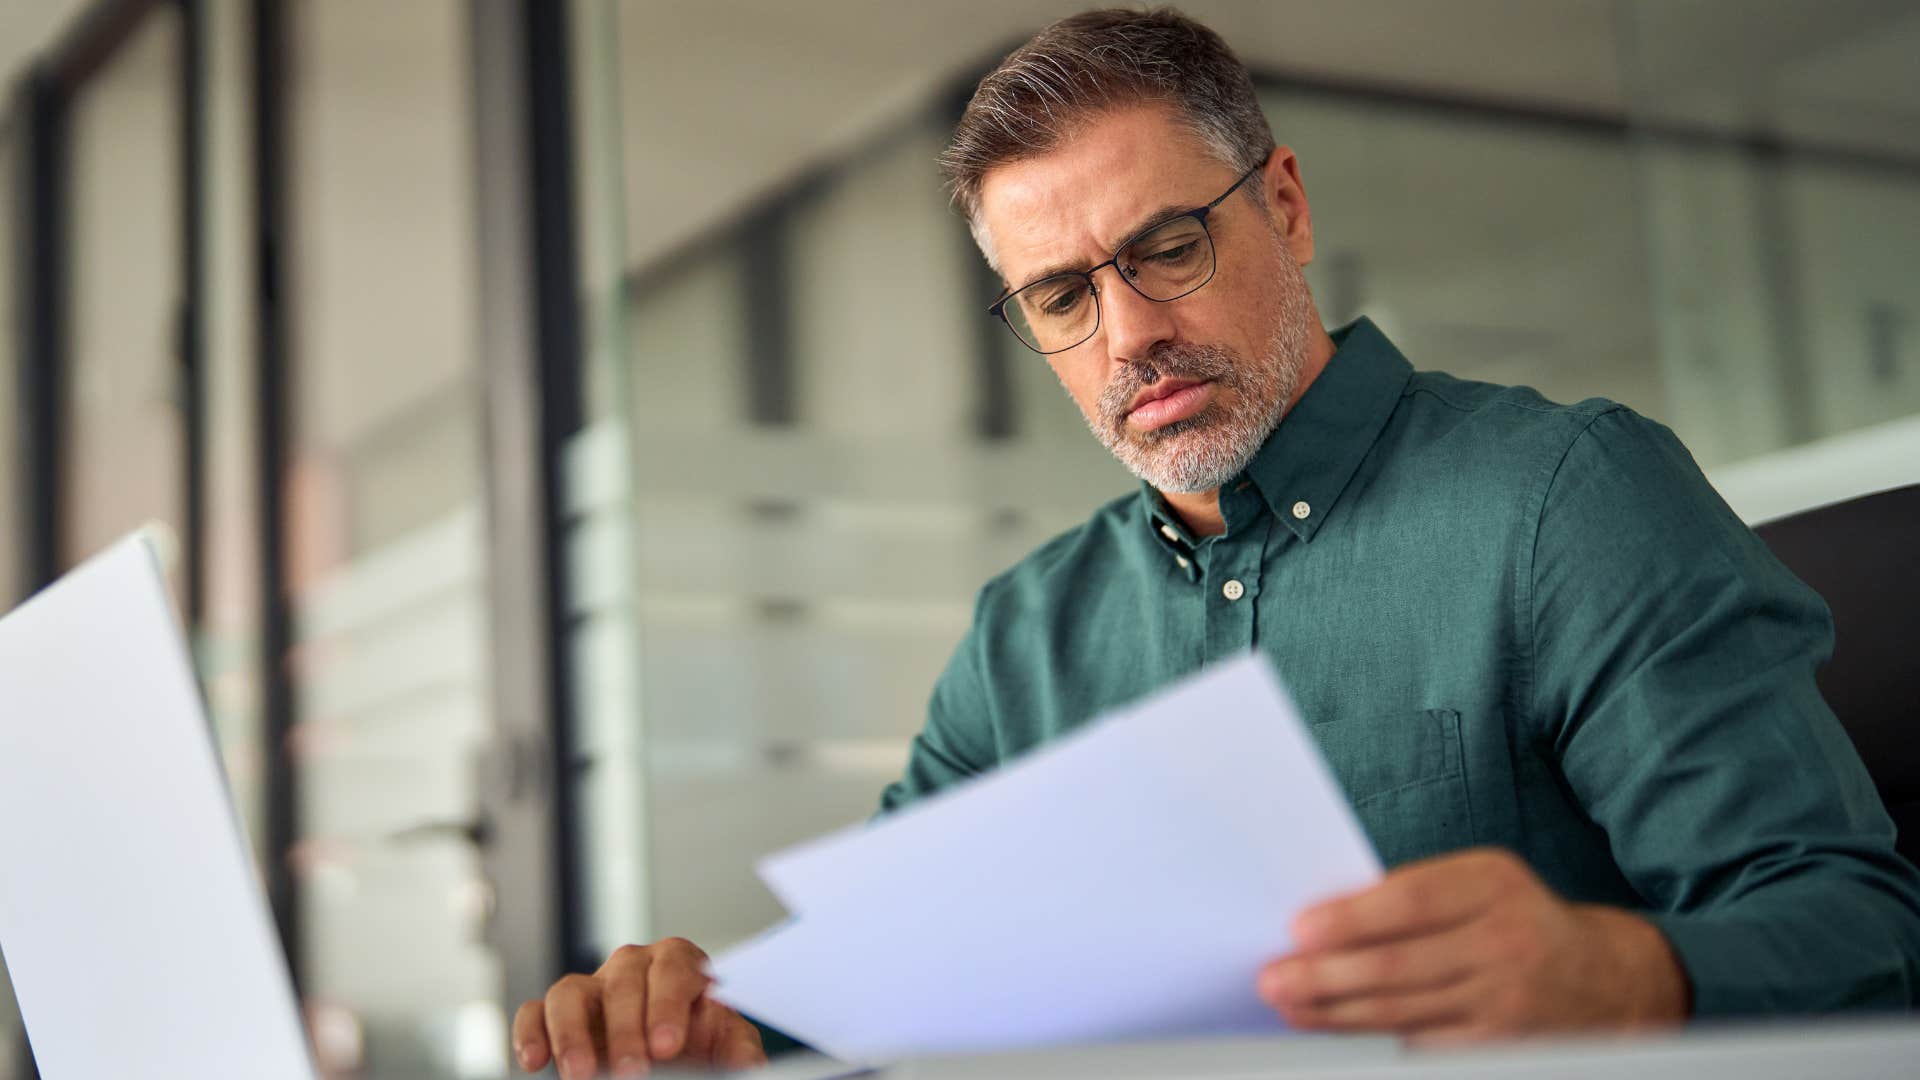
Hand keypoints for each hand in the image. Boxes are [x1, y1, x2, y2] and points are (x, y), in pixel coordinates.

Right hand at [513, 937, 765, 1076]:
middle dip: (627, 1030)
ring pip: (570, 991)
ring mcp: (591, 987)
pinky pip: (535, 1011)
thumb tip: (748, 1066)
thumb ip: (738, 1049)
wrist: (672, 1054)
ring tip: (583, 1075)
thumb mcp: (727, 1043)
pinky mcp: (557, 1013)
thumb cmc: (700, 1041)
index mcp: (678, 965)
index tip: (668, 1046)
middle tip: (633, 1073)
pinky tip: (535, 1062)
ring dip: (573, 1035)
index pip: (674, 968)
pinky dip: (531, 1033)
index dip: (669, 1005)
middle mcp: (632, 967)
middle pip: (623, 981)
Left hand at [1257, 848, 1688, 1043]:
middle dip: (1325, 975)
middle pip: (1399, 964)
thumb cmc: (1515, 919)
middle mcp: (1505, 942)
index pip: (1411, 900)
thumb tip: (1325, 919)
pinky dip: (1373, 1037)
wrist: (1606, 979)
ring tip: (1289, 1004)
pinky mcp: (1501, 1046)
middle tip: (1274, 978)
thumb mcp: (1479, 884)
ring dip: (1334, 1012)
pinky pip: (1423, 1043)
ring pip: (1402, 1011)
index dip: (1352, 918)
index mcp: (1493, 885)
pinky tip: (1334, 1029)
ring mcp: (1506, 1000)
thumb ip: (1416, 894)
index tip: (1300, 929)